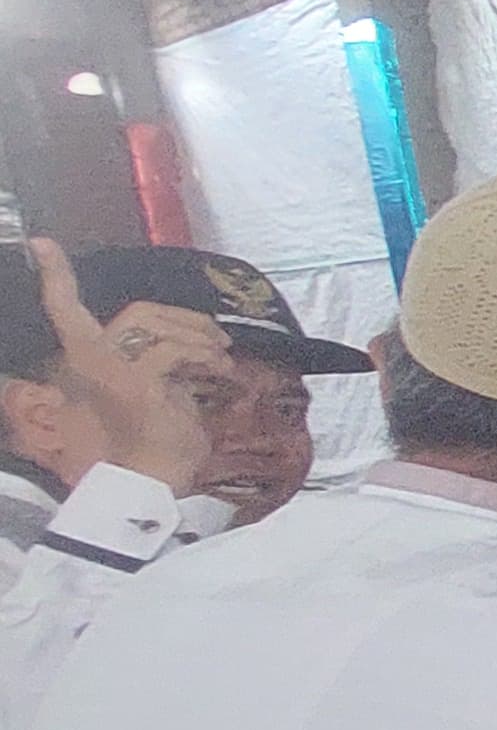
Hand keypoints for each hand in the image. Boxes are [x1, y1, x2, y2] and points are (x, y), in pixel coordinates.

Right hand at [33, 245, 224, 494]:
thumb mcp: (156, 394)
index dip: (55, 276)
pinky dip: (203, 356)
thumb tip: (192, 337)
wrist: (149, 485)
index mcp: (85, 362)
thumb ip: (155, 363)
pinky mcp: (134, 383)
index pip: (63, 309)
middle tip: (216, 339)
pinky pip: (173, 350)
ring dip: (199, 336)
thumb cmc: (154, 444)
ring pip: (154, 323)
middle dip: (184, 316)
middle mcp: (87, 362)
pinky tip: (219, 372)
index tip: (43, 243)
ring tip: (221, 359)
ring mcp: (108, 370)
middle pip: (136, 310)